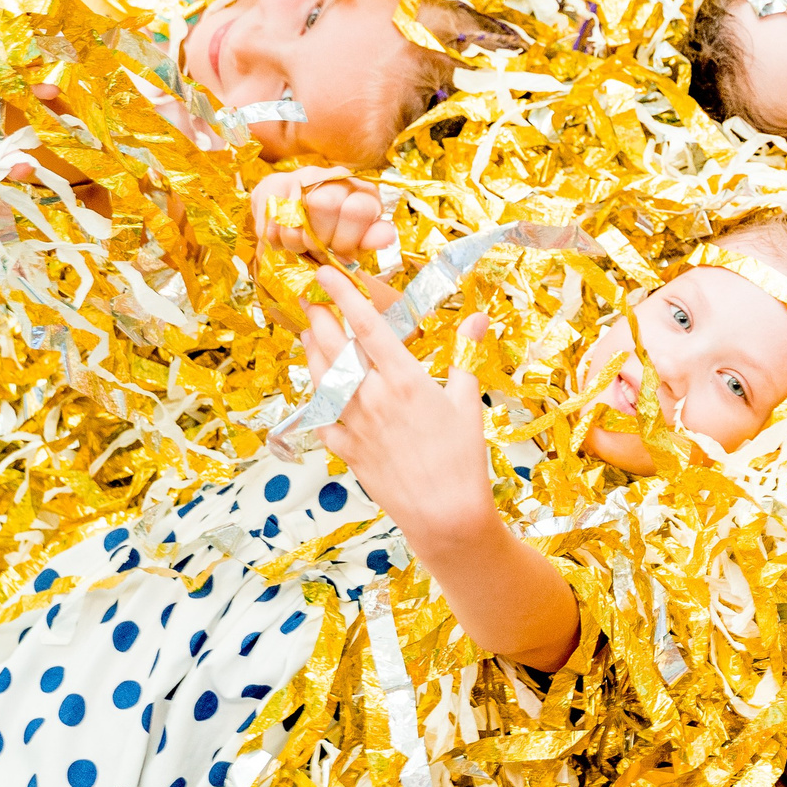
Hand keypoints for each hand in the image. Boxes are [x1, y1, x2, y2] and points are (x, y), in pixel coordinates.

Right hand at [251, 166, 398, 259]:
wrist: (302, 218)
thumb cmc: (338, 234)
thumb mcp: (360, 239)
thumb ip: (372, 238)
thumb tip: (385, 235)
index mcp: (363, 191)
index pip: (357, 209)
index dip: (346, 240)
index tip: (340, 253)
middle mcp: (334, 176)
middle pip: (324, 204)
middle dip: (318, 239)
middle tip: (316, 249)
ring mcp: (301, 176)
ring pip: (294, 211)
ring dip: (295, 241)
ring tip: (300, 246)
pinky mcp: (272, 184)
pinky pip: (269, 216)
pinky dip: (274, 237)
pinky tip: (282, 239)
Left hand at [302, 266, 495, 549]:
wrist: (444, 513)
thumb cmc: (462, 458)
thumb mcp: (467, 402)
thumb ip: (465, 355)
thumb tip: (478, 317)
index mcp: (404, 379)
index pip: (366, 325)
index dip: (343, 295)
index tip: (327, 273)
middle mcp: (372, 396)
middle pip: (334, 346)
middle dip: (319, 318)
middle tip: (310, 299)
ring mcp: (353, 423)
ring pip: (320, 377)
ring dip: (311, 351)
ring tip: (308, 334)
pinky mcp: (345, 449)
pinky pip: (320, 417)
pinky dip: (314, 399)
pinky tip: (315, 389)